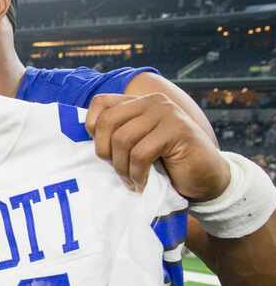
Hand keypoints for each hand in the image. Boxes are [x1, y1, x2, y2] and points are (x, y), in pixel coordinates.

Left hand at [86, 93, 230, 200]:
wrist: (205, 179)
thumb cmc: (165, 165)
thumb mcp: (136, 146)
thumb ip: (116, 136)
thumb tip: (80, 140)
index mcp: (138, 102)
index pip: (100, 103)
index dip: (92, 127)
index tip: (103, 151)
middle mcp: (152, 101)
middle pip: (108, 122)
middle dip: (105, 152)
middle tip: (117, 171)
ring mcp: (166, 113)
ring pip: (123, 139)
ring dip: (122, 168)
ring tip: (131, 180)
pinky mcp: (178, 130)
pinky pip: (141, 154)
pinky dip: (137, 174)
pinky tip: (142, 184)